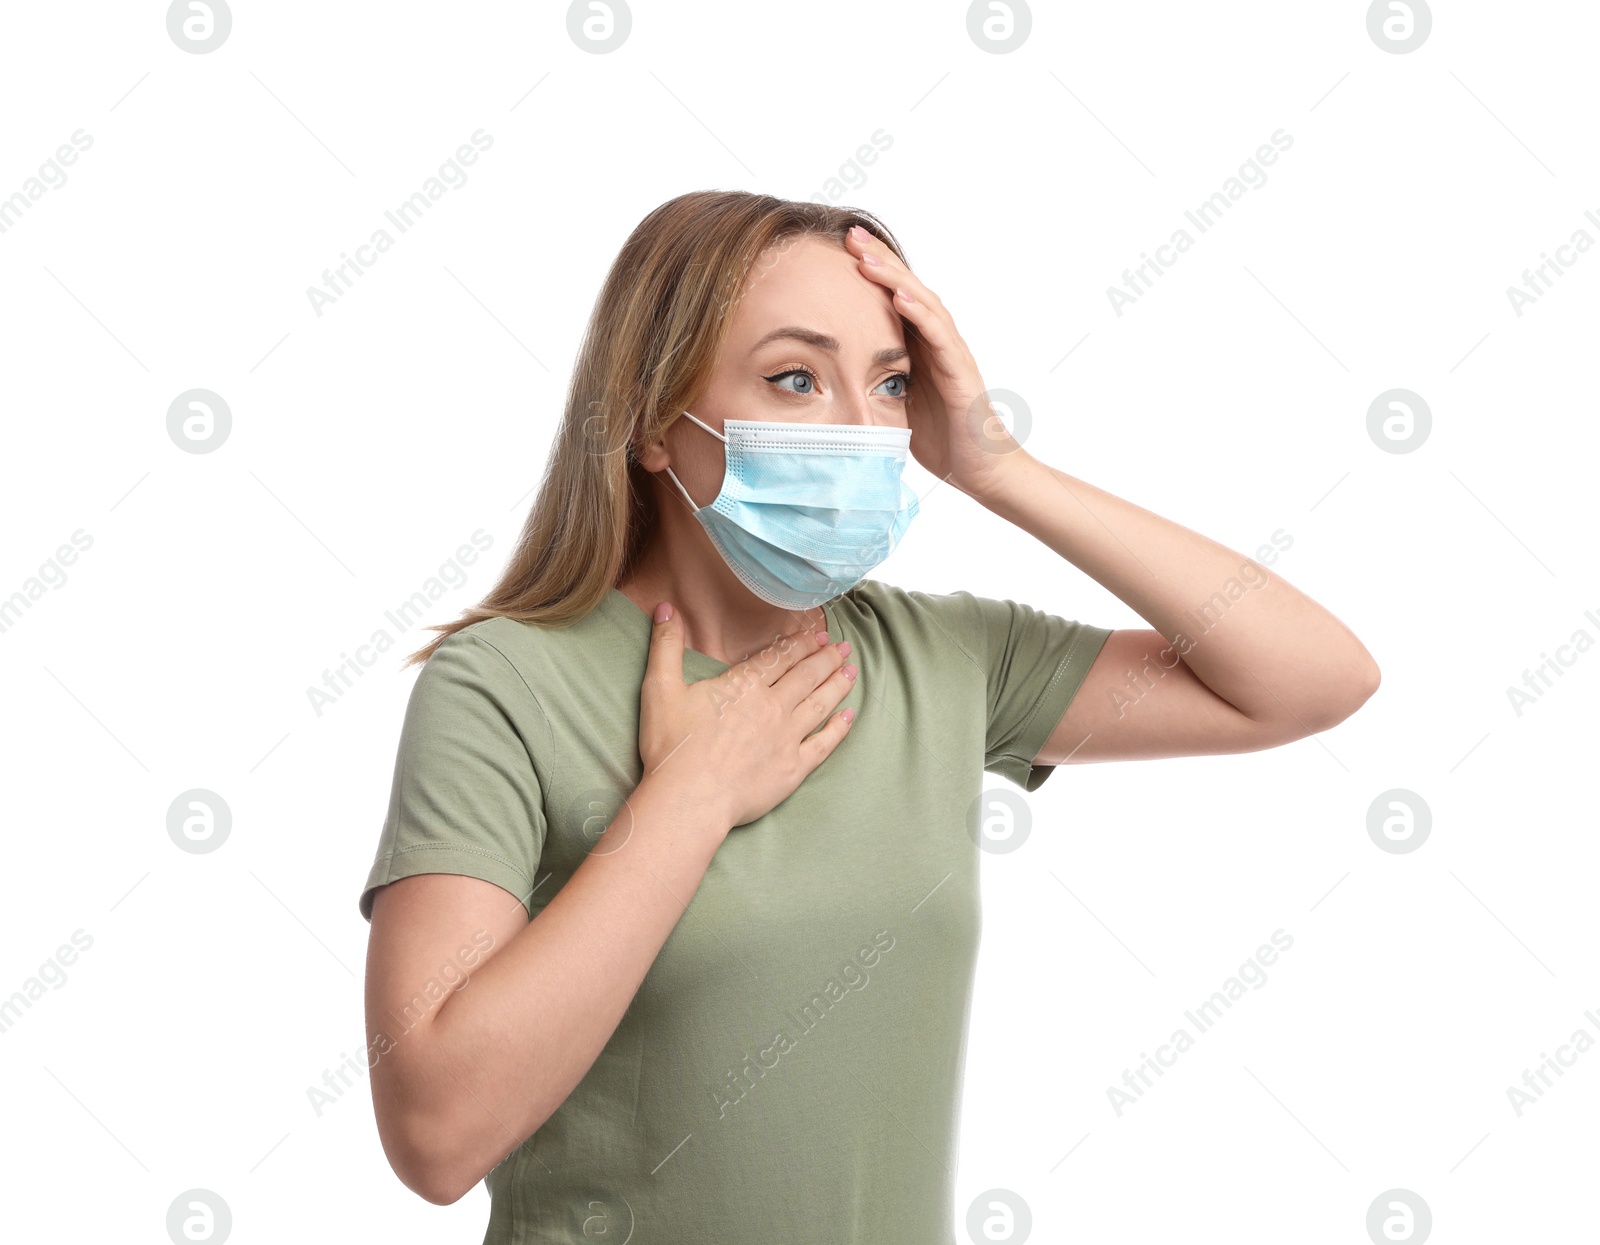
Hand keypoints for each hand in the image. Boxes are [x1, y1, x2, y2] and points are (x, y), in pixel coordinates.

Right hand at [638, 604, 857, 831]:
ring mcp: (786, 738)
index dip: (801, 644)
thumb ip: (665, 645)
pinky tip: (848, 717)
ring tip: (852, 670)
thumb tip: (664, 606)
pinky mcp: (793, 769)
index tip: (817, 635)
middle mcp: (772, 706)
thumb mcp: (660, 688)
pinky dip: (838, 729)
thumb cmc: (672, 746)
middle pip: (806, 676)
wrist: (688, 799)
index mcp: (744, 685)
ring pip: (820, 704)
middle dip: (826, 658)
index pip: (780, 657)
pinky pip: (823, 744)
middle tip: (843, 647)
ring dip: (838, 685)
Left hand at [845, 223, 1022, 500]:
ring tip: (866, 256)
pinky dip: (919, 313)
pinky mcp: (961, 373)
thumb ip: (875, 383)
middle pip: (907, 290)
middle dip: (879, 260)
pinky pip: (939, 337)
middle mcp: (938, 343)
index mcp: (920, 348)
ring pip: (922, 305)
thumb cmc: (944, 440)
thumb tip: (831, 379)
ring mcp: (952, 355)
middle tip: (849, 234)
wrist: (984, 471)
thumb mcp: (895, 406)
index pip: (894, 299)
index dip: (871, 272)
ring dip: (894, 278)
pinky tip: (898, 296)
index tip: (839, 248)